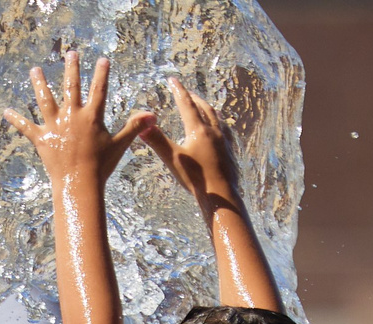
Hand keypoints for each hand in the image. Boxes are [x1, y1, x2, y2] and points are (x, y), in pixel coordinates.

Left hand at [5, 51, 153, 188]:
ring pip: (45, 100)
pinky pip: (26, 127)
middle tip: (70, 53)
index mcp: (91, 117)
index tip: (103, 60)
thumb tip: (152, 115)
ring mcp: (55, 126)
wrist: (79, 184)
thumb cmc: (101, 166)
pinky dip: (16, 120)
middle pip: (71, 87)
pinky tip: (6, 111)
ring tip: (35, 70)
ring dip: (39, 83)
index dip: (102, 74)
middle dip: (71, 68)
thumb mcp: (120, 145)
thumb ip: (134, 126)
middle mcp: (72, 116)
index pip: (99, 90)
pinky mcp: (41, 139)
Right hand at [143, 78, 240, 210]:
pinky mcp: (229, 151)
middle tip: (187, 92)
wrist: (220, 195)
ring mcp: (224, 141)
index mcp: (198, 130)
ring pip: (216, 117)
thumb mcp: (173, 159)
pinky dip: (219, 124)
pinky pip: (225, 131)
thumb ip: (157, 141)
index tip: (173, 80)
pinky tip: (219, 129)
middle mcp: (213, 131)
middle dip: (194, 98)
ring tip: (203, 106)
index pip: (186, 104)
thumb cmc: (196, 179)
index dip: (179, 91)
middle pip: (204, 108)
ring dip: (207, 108)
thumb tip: (142, 126)